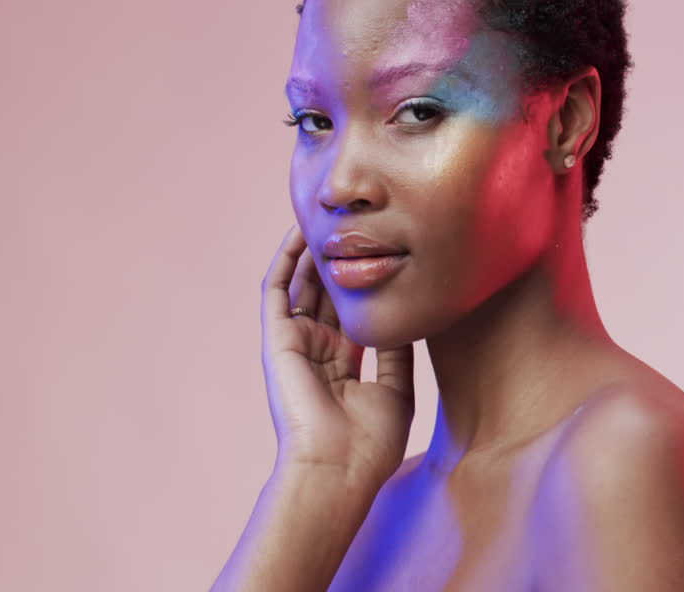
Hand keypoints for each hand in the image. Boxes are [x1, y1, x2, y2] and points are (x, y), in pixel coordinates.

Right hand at [259, 223, 415, 489]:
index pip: (352, 312)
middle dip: (340, 260)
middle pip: (328, 294)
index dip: (364, 283)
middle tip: (357, 222)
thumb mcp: (396, 389)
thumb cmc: (369, 443)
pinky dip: (285, 260)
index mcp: (344, 365)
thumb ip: (397, 350)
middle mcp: (317, 351)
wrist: (337, 468)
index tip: (384, 254)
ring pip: (303, 285)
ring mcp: (296, 344)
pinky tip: (299, 232)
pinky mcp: (277, 339)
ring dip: (314, 252)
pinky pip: (276, 290)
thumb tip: (408, 314)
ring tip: (331, 216)